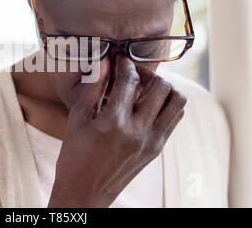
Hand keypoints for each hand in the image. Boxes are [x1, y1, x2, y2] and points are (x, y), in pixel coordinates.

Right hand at [48, 53, 186, 207]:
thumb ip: (93, 88)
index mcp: (113, 122)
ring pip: (177, 101)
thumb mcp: (77, 118)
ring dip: (163, 87)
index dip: (125, 63)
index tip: (119, 58)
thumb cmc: (74, 156)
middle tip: (132, 73)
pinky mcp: (157, 149)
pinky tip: (148, 104)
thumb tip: (104, 62)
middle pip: (161, 86)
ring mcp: (152, 141)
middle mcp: (138, 131)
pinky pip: (174, 118)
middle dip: (147, 72)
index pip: (130, 80)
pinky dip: (167, 104)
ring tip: (145, 87)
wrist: (85, 194)